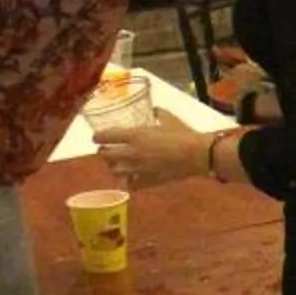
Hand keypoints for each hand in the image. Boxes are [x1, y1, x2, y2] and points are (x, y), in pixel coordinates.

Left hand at [91, 121, 213, 188]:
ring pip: (114, 170)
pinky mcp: (147, 181)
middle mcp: (131, 153)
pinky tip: (134, 176)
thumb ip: (157, 113)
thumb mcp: (169, 118)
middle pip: (104, 155)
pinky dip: (129, 181)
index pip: (103, 136)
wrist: (198, 154)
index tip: (98, 137)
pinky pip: (130, 184)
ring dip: (114, 166)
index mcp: (134, 135)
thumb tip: (154, 110)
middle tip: (108, 150)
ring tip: (120, 163)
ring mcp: (138, 169)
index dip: (97, 136)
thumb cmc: (184, 134)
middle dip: (104, 152)